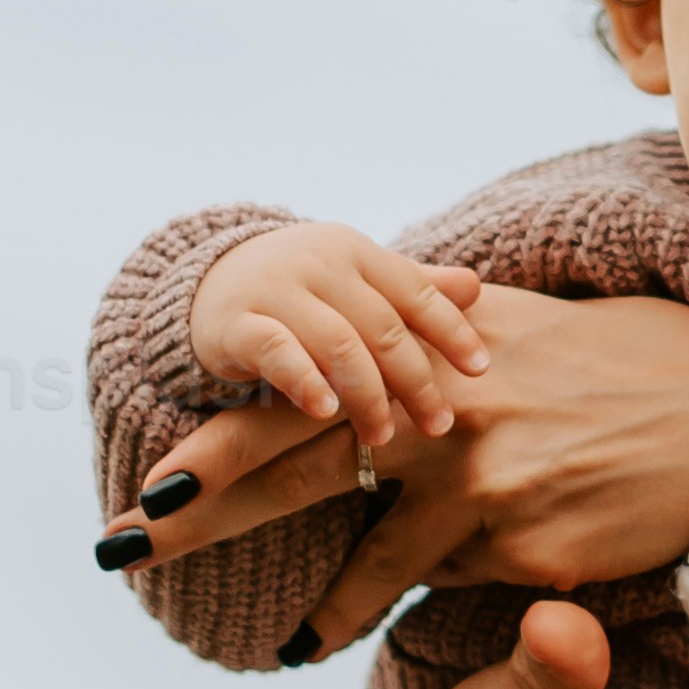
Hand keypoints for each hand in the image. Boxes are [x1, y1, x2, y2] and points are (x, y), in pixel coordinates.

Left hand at [109, 289, 688, 635]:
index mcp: (436, 349)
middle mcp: (446, 410)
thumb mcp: (535, 331)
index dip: (222, 441)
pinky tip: (335, 639)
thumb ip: (448, 331)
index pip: (306, 394)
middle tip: (122, 543)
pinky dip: (384, 614)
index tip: (153, 481)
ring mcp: (482, 483)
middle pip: (297, 464)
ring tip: (278, 642)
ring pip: (367, 559)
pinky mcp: (523, 549)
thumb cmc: (642, 372)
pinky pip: (438, 590)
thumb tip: (396, 311)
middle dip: (201, 510)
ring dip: (318, 608)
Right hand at [187, 222, 489, 470]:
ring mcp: (276, 289)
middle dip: (415, 379)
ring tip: (382, 436)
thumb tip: (475, 287)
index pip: (415, 291)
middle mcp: (320, 264)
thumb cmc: (300, 290)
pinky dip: (305, 381)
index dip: (451, 330)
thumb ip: (410, 287)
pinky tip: (325, 413)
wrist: (207, 283)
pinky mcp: (236, 322)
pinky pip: (277, 350)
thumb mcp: (353, 281)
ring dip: (367, 394)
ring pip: (338, 342)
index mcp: (356, 253)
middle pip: (382, 326)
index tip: (481, 371)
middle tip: (439, 425)